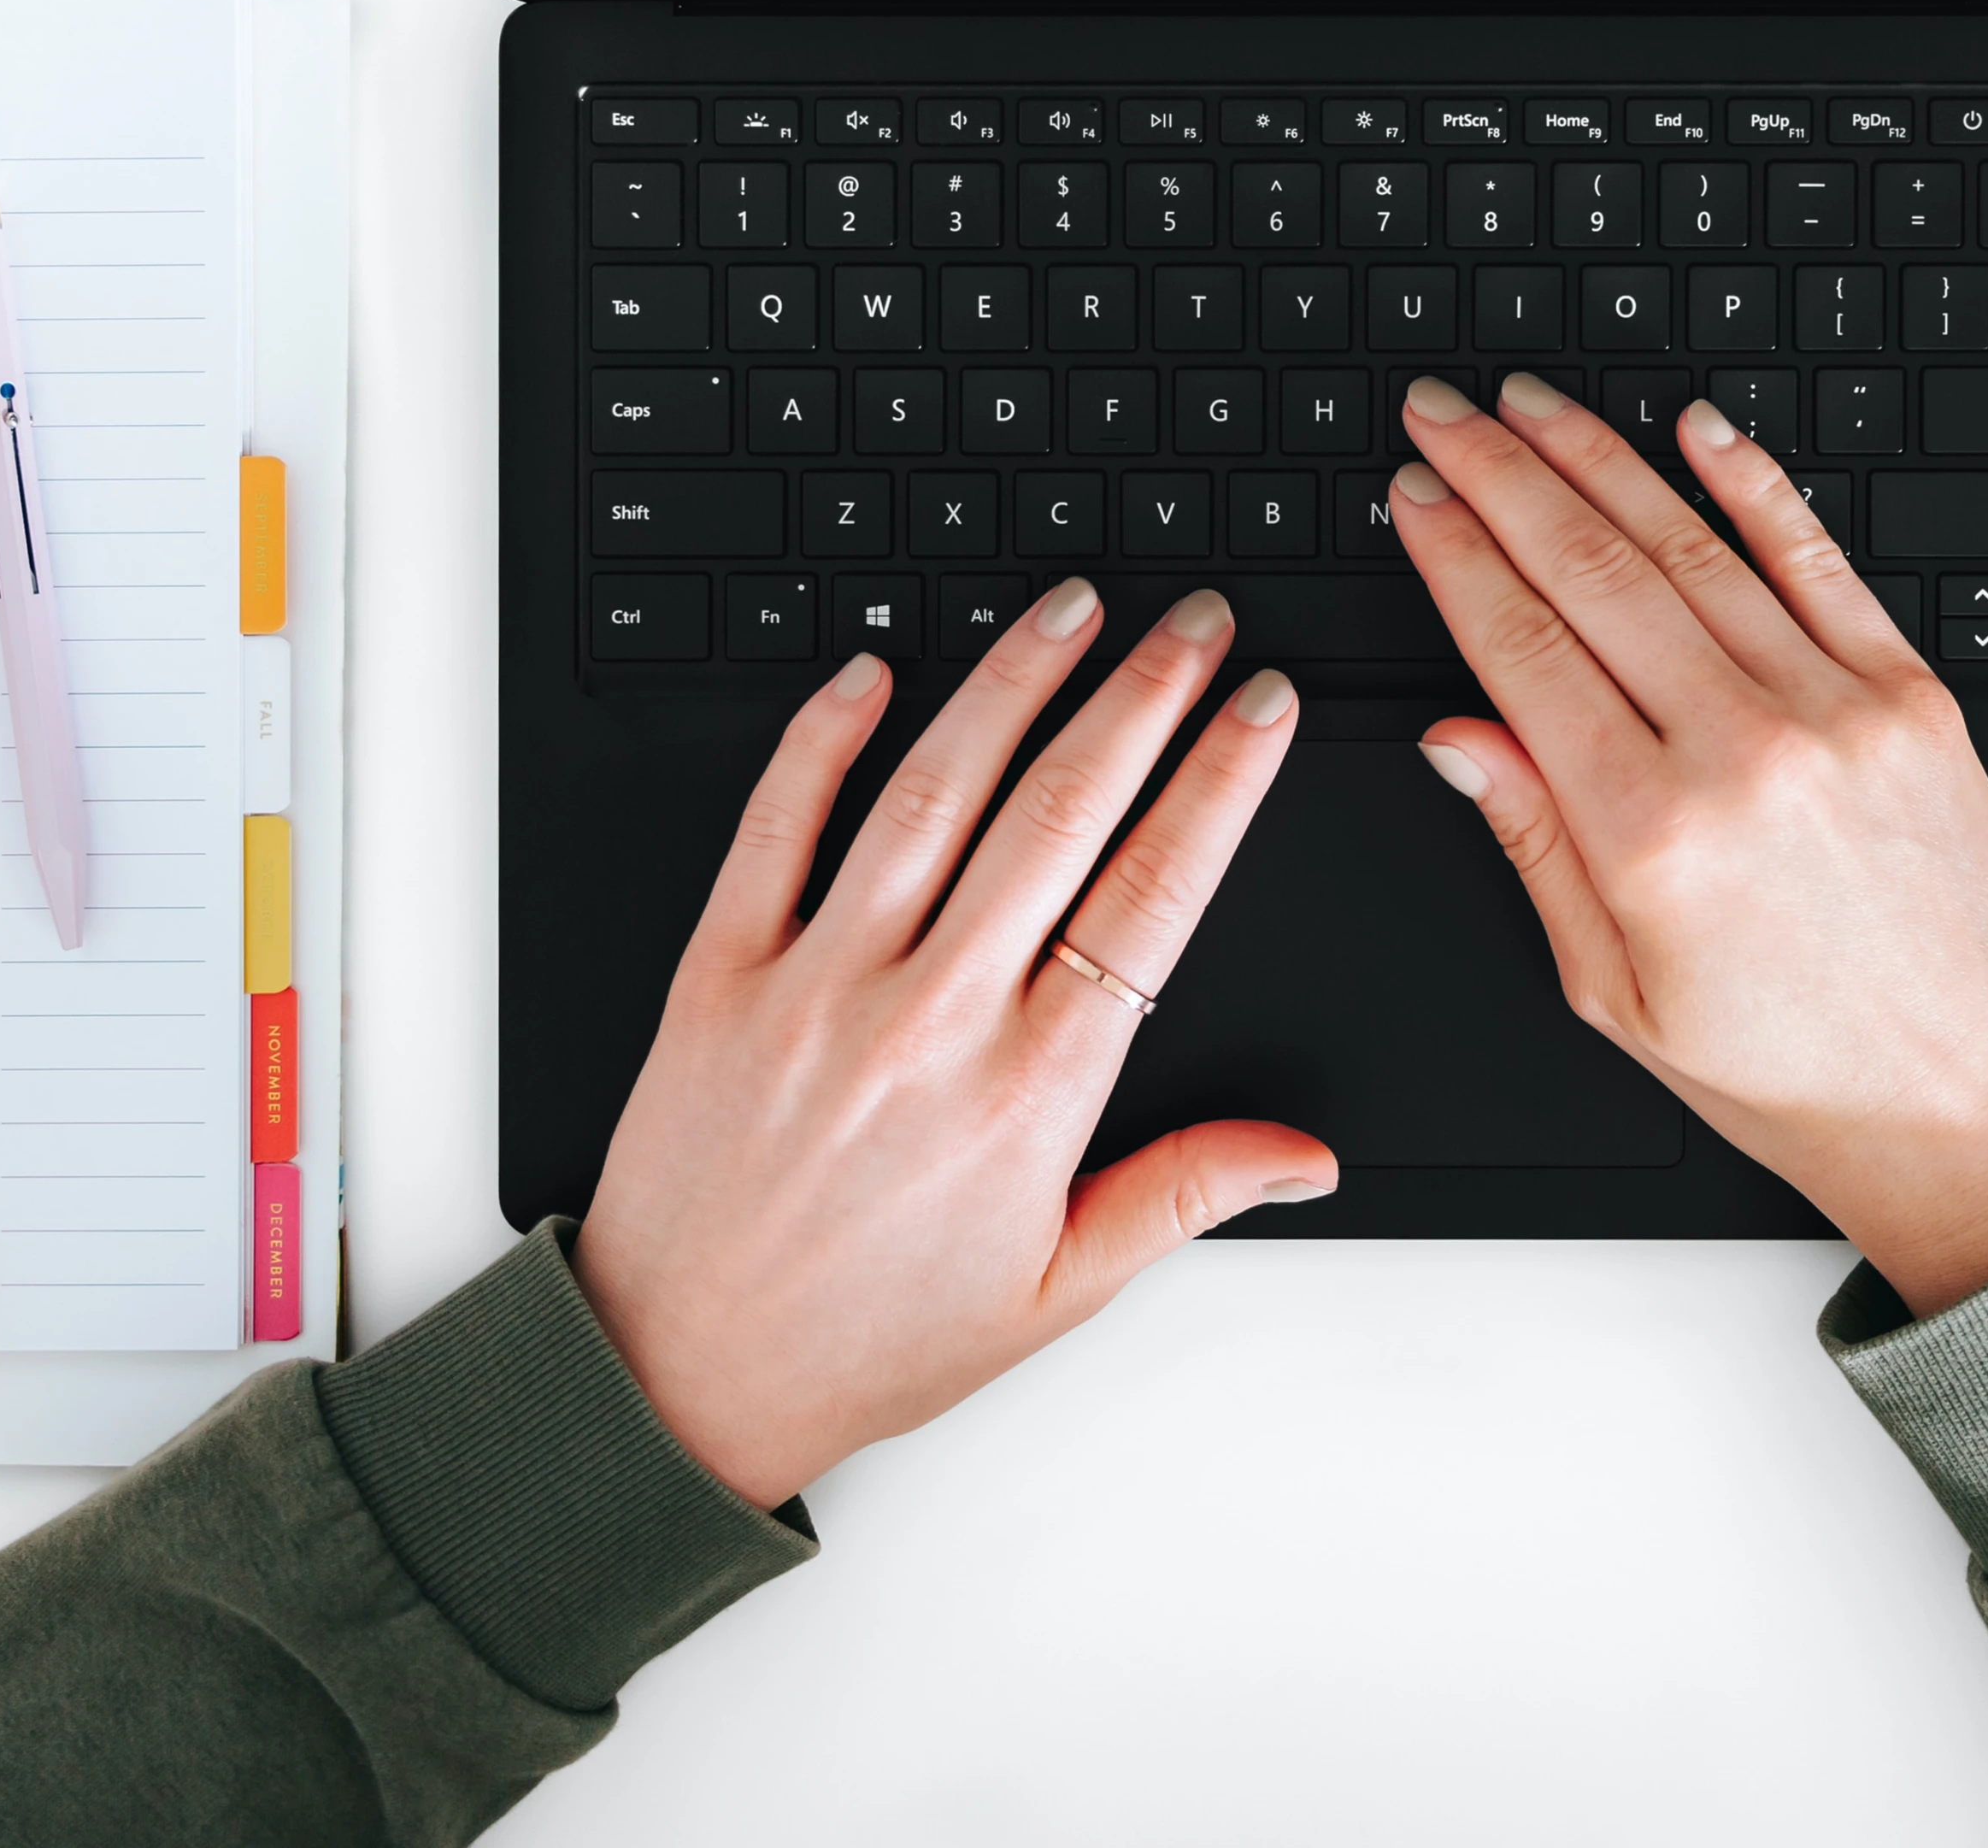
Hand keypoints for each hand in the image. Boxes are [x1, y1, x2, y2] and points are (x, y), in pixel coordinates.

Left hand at [575, 582, 1331, 1507]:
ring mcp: (818, 986)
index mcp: (1029, 1093)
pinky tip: (873, 672)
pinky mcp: (718, 977)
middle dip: (1144, 696)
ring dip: (1013, 682)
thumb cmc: (868, 1340)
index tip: (1263, 708)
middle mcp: (930, 1020)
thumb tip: (1306, 1155)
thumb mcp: (1054, 1289)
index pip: (1154, 895)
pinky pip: (775, 827)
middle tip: (1195, 623)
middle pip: (1061, 814)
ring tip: (1073, 609)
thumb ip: (1184, 1195)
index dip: (1220, 783)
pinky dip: (824, 737)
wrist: (680, 1379)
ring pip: (932, 794)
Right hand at [1389, 375, 1987, 1317]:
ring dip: (1598, 460)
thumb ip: (1536, 848)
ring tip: (1532, 406)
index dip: (1455, 557)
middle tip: (1443, 416)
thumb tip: (1458, 737)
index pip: (1521, 650)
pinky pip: (1819, 562)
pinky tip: (1697, 429)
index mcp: (1652, 837)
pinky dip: (1753, 486)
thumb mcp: (1621, 997)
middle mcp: (1743, 754)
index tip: (1415, 497)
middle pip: (1590, 574)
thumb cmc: (1802, 1077)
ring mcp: (1837, 712)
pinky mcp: (1915, 699)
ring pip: (1690, 547)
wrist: (1975, 1107)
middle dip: (1501, 477)